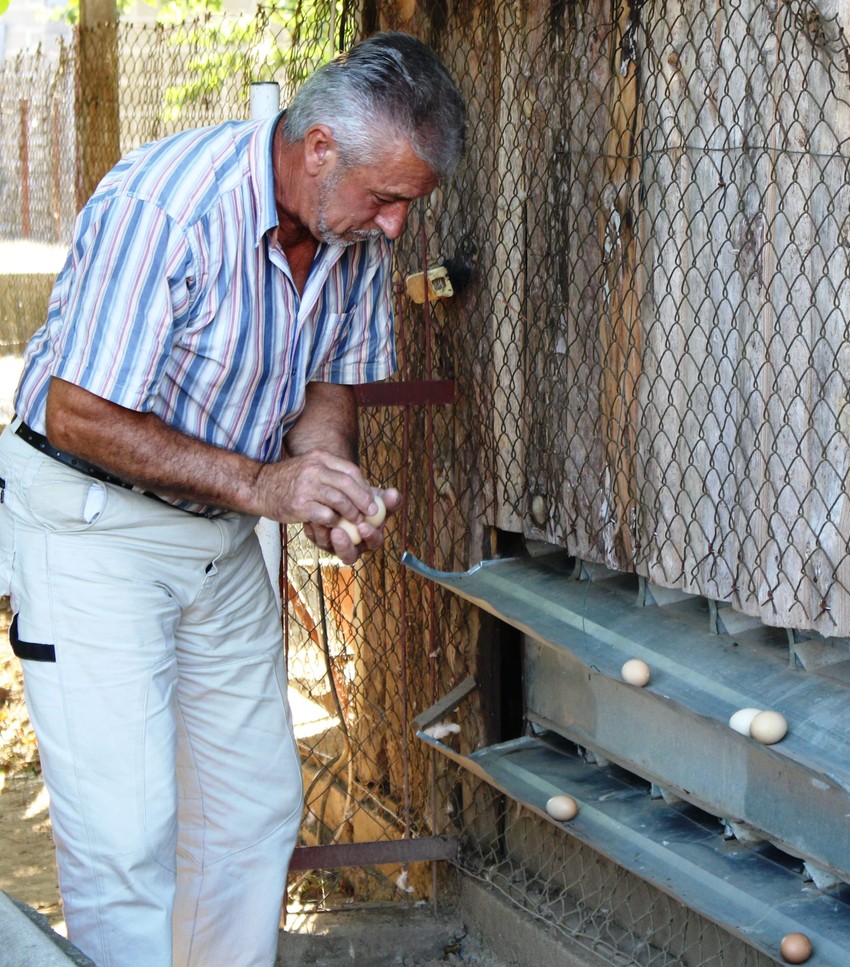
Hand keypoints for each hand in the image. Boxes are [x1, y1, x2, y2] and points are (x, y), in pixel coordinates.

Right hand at [254, 449, 375, 523]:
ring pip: (340, 500)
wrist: (260, 487)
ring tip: (357, 520)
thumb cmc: (289, 480)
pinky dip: (335, 521)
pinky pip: (326, 515)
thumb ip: (332, 473)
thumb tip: (360, 487)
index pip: (350, 470)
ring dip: (352, 513)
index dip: (363, 486)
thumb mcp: (310, 467)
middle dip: (363, 499)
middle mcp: (314, 469)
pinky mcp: (300, 505)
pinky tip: (335, 525)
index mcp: (320, 458)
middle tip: (372, 511)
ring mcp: (306, 486)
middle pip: (348, 483)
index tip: (370, 498)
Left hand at [306, 487, 400, 564]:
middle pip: (349, 555)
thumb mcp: (378, 497)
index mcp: (371, 537)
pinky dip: (313, 529)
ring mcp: (335, 544)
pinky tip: (311, 518)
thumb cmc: (365, 498)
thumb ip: (388, 498)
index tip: (363, 526)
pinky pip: (315, 537)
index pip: (374, 543)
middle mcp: (354, 545)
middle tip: (338, 531)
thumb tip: (395, 494)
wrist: (344, 492)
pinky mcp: (319, 538)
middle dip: (344, 545)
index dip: (370, 537)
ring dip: (324, 536)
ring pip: (329, 547)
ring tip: (320, 522)